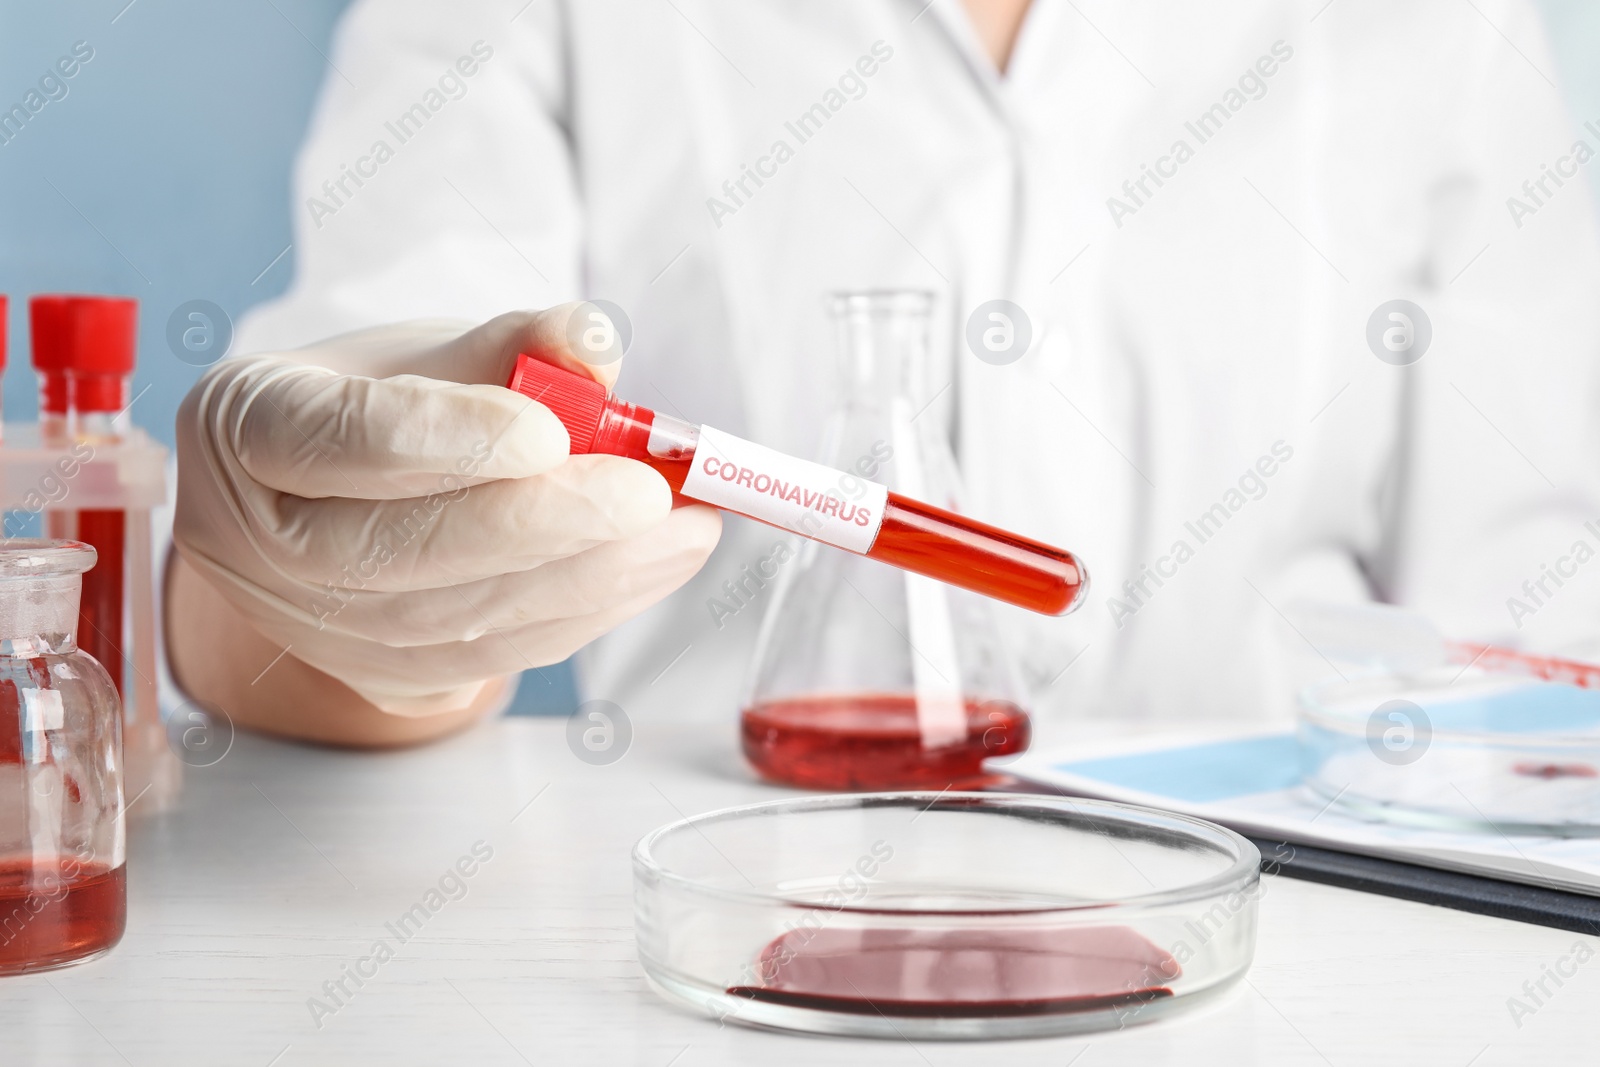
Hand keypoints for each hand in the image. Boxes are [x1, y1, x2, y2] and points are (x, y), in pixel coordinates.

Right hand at [173, 306, 720, 716]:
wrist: (350, 494)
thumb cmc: (390, 400)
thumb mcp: (438, 350)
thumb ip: (517, 341)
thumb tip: (595, 343)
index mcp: (246, 428)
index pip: (337, 438)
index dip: (445, 439)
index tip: (552, 431)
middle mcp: (257, 545)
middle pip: (396, 550)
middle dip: (542, 524)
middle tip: (650, 493)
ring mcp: (312, 628)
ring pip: (456, 620)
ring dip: (589, 577)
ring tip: (683, 529)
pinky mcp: (380, 676)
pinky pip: (492, 657)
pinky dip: (585, 612)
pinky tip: (652, 567)